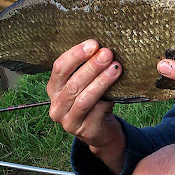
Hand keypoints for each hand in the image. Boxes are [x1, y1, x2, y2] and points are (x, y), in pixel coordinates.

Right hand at [47, 40, 125, 173]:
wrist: (100, 130)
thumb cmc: (94, 99)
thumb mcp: (85, 83)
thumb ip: (88, 68)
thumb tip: (103, 46)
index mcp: (54, 88)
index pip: (59, 68)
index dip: (75, 55)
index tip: (93, 43)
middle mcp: (56, 106)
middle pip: (72, 83)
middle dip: (91, 66)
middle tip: (107, 53)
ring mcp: (69, 121)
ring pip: (84, 99)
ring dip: (101, 81)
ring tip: (116, 68)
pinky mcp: (85, 131)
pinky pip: (98, 112)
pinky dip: (109, 99)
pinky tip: (119, 91)